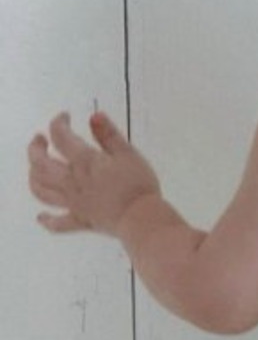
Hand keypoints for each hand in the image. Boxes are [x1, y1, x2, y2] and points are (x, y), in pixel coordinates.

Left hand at [28, 112, 161, 236]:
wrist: (141, 219)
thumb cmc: (138, 185)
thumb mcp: (128, 153)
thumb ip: (109, 134)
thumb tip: (94, 115)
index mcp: (83, 161)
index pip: (60, 136)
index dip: (58, 123)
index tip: (65, 116)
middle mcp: (71, 180)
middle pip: (39, 163)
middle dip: (35, 148)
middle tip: (40, 140)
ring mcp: (73, 202)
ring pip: (41, 190)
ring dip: (34, 177)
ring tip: (36, 169)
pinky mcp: (81, 221)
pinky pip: (58, 224)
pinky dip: (47, 220)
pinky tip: (41, 216)